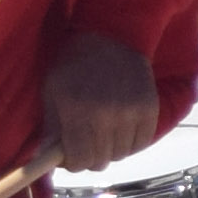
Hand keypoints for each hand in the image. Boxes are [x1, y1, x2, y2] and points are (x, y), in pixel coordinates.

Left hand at [43, 36, 164, 171]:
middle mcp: (105, 115)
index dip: (73, 162)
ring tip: (105, 129)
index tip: (71, 154)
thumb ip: (51, 129)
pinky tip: (121, 127)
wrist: (111, 35)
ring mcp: (130, 113)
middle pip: (101, 162)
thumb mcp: (52, 92)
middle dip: (91, 156)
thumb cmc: (75, 64)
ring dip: (111, 148)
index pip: (79, 161)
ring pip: (121, 155)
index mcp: (76, 110)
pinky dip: (130, 142)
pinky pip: (141, 144)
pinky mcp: (149, 110)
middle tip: (87, 141)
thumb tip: (48, 160)